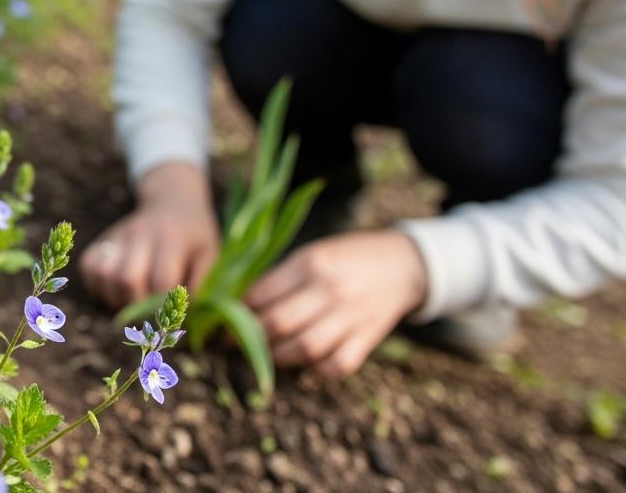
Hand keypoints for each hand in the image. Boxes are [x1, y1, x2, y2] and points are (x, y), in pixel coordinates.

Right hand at [82, 162, 218, 308]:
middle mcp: (141, 234)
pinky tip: (117, 288)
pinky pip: (88, 267)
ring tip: (133, 298)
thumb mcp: (211, 253)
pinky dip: (98, 285)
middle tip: (150, 309)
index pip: (162, 279)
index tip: (171, 313)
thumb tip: (192, 315)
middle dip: (138, 304)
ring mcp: (118, 235)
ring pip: (104, 275)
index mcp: (172, 238)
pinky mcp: (102, 240)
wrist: (173, 200)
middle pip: (128, 279)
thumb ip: (206, 283)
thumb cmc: (195, 235)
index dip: (165, 304)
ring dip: (116, 297)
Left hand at [245, 229, 428, 378]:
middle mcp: (329, 290)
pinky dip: (317, 371)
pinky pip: (338, 365)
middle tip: (236, 342)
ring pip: (305, 348)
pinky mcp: (367, 339)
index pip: (263, 294)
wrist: (401, 265)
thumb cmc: (345, 259)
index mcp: (310, 263)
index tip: (224, 320)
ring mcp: (350, 316)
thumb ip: (280, 278)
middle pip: (279, 323)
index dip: (237, 311)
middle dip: (251, 337)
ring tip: (267, 354)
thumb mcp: (312, 254)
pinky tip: (306, 364)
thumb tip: (239, 305)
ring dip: (279, 357)